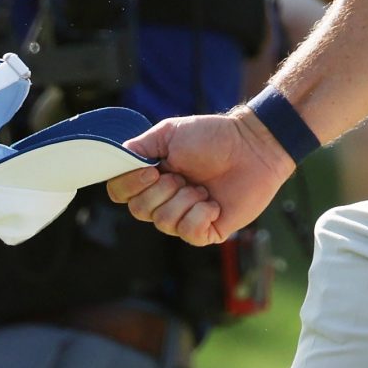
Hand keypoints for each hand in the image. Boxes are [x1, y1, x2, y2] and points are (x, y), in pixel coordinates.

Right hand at [105, 111, 294, 246]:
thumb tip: (116, 158)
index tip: (152, 169)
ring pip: (164, 222)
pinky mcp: (207, 231)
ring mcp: (185, 217)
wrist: (251, 146)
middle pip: (139, 211)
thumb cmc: (212, 137)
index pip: (120, 193)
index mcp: (152, 178)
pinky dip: (201, 215)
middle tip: (182, 175)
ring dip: (185, 199)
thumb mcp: (169, 133)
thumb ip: (139, 147)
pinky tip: (214, 202)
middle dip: (161, 190)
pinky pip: (189, 233)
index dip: (130, 185)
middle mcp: (164, 200)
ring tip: (203, 186)